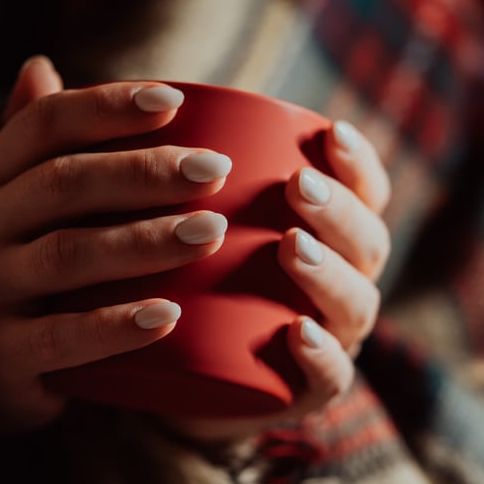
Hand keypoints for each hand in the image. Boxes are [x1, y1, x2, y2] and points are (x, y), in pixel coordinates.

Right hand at [0, 57, 232, 432]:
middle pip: (66, 183)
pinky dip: (116, 327)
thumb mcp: (37, 204)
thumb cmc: (41, 267)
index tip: (176, 102)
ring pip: (70, 254)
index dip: (108, 106)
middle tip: (215, 171)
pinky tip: (169, 317)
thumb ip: (45, 143)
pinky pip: (61, 338)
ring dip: (145, 242)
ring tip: (211, 233)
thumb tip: (40, 64)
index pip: (46, 124)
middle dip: (145, 173)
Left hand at [166, 120, 390, 439]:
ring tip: (292, 246)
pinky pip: (330, 378)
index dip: (358, 165)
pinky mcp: (306, 392)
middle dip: (339, 211)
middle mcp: (341, 285)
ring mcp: (331, 340)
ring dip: (330, 274)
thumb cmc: (188, 283)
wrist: (174, 380)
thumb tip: (116, 91)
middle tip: (297, 186)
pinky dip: (321, 355)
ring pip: (356, 305)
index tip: (332, 133)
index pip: (364, 196)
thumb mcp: (186, 224)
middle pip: (367, 245)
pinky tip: (298, 331)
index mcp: (330, 240)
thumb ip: (176, 174)